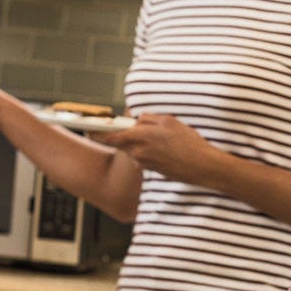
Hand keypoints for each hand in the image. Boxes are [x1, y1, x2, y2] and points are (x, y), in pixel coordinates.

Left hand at [90, 113, 216, 182]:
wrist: (202, 167)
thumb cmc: (188, 142)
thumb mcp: (169, 121)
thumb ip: (148, 119)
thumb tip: (137, 121)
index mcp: (141, 137)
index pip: (111, 136)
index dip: (97, 133)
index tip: (87, 129)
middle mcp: (138, 152)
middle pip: (121, 143)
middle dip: (120, 136)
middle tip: (124, 129)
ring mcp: (144, 163)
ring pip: (133, 150)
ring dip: (139, 143)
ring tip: (161, 139)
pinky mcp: (152, 170)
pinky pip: (143, 157)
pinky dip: (149, 151)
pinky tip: (166, 149)